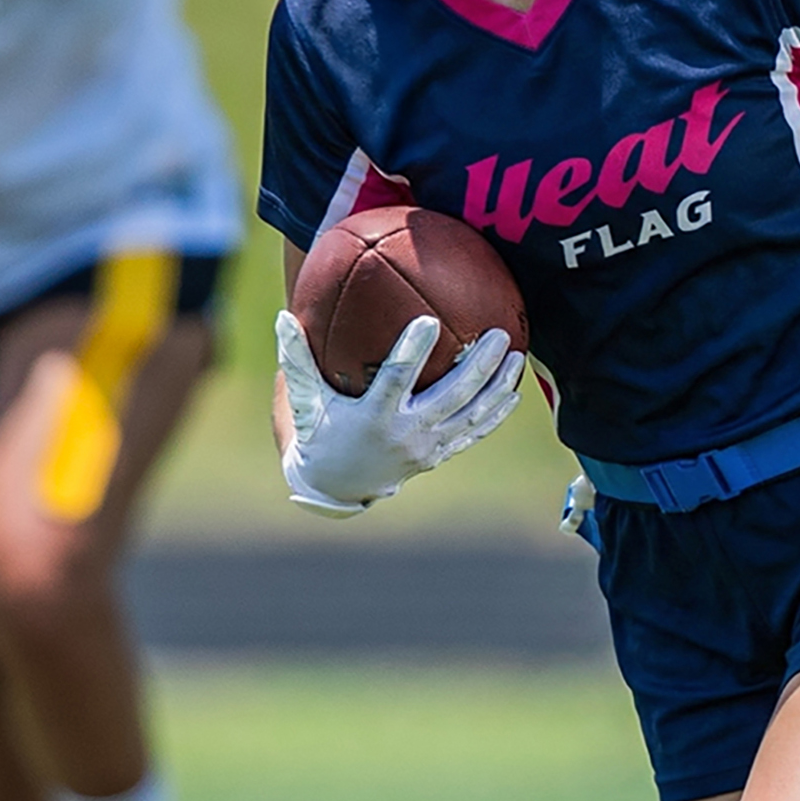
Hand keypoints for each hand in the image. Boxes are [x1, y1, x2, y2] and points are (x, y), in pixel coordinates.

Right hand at [275, 311, 523, 516]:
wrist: (337, 485)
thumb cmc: (319, 430)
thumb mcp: (304, 399)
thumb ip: (296, 359)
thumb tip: (282, 315)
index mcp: (373, 417)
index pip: (395, 380)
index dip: (411, 352)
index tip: (427, 321)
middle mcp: (405, 434)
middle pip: (450, 397)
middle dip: (478, 366)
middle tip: (499, 334)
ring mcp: (426, 448)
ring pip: (470, 415)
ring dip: (497, 386)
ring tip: (516, 355)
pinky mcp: (439, 455)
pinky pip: (473, 432)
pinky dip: (495, 413)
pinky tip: (515, 390)